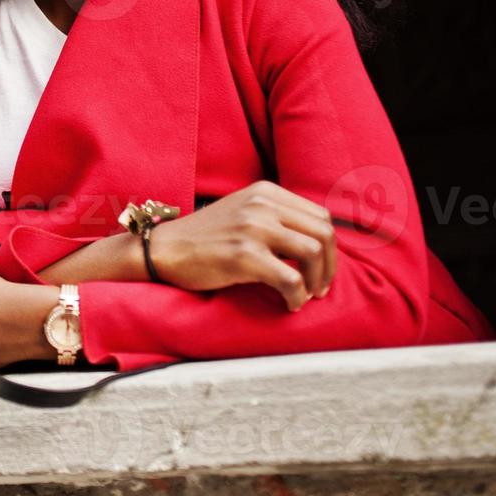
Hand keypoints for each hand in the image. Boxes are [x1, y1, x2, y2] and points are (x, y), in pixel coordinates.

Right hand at [148, 180, 336, 310]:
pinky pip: (291, 279)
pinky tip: (289, 303)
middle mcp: (262, 204)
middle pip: (323, 233)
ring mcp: (253, 228)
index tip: (321, 268)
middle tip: (320, 287)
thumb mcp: (242, 211)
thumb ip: (275, 216)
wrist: (165, 249)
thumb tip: (315, 242)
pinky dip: (297, 296)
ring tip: (307, 295)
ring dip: (317, 281)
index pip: (320, 215)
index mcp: (265, 192)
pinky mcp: (244, 255)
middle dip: (330, 266)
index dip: (329, 246)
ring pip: (313, 253)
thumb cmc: (205, 237)